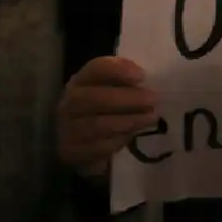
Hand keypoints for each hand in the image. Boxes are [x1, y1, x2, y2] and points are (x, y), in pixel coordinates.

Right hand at [57, 57, 157, 177]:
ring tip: (151, 117)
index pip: (95, 69)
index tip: (142, 75)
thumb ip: (123, 81)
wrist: (77, 140)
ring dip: (129, 121)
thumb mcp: (109, 89)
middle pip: (96, 98)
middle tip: (153, 99)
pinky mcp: (74, 152)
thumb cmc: (101, 108)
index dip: (119, 70)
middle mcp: (70, 102)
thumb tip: (143, 78)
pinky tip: (135, 134)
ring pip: (98, 125)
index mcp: (81, 80)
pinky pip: (100, 147)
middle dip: (128, 99)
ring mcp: (68, 129)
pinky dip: (121, 140)